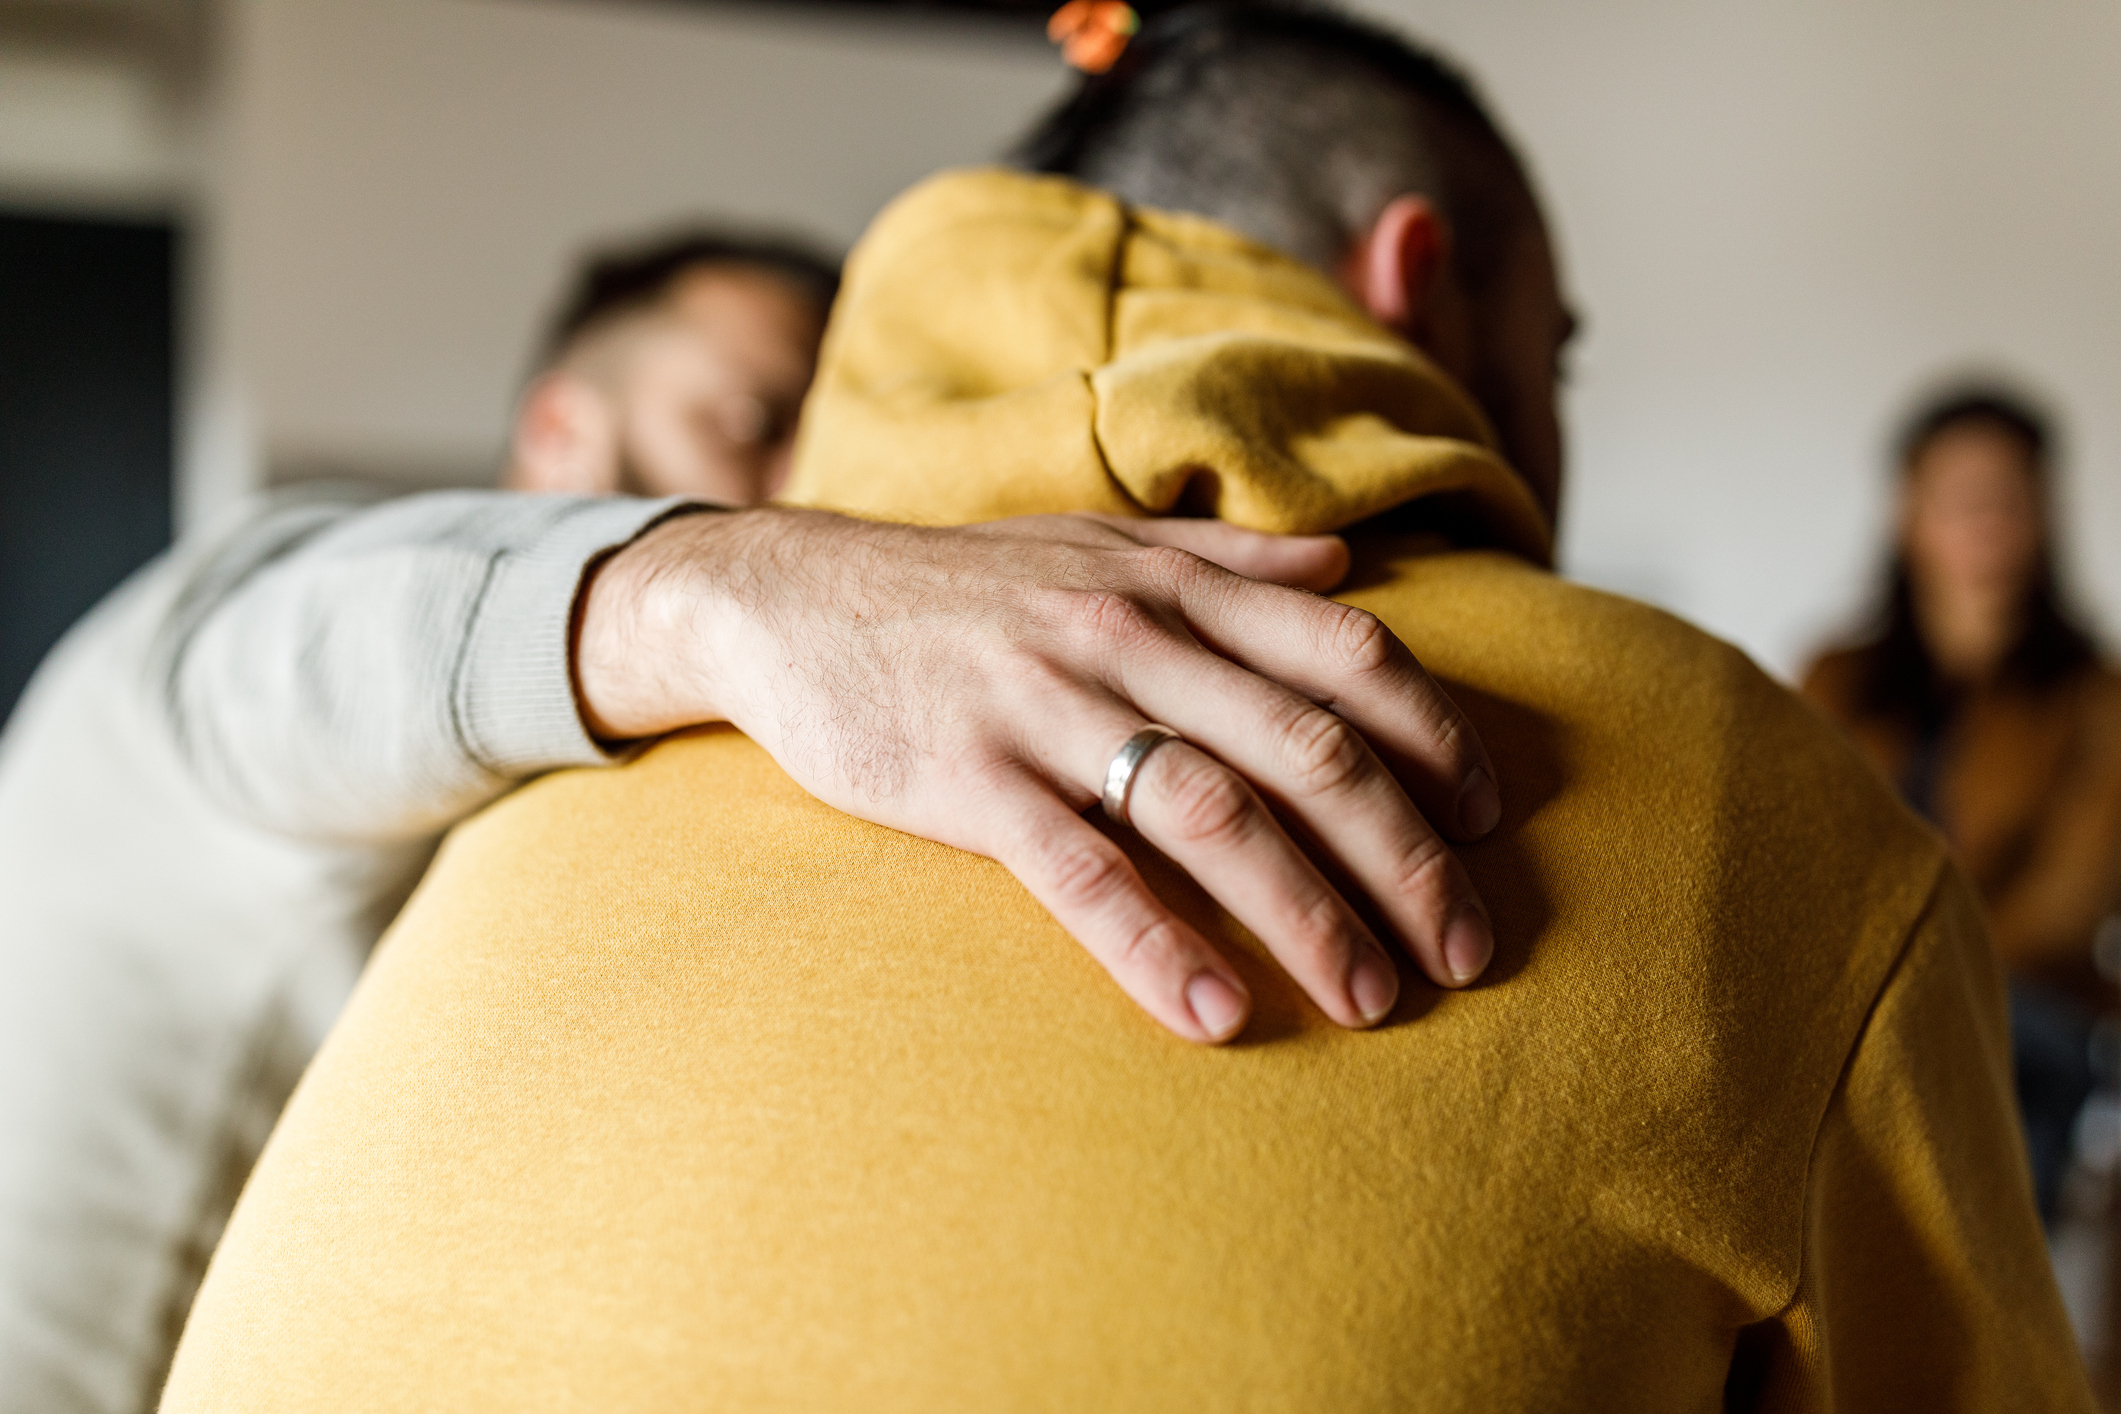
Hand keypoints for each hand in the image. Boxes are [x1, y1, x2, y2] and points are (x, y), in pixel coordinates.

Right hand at [575, 507, 1499, 1043]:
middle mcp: (1130, 640)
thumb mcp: (1099, 548)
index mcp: (1175, 588)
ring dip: (1310, 915)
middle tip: (1469, 951)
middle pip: (1308, 750)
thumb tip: (1345, 566)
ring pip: (1215, 815)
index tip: (1488, 821)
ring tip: (1372, 1001)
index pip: (1347, 655)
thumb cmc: (962, 586)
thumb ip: (1230, 563)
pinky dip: (1153, 943)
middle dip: (1407, 857)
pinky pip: (1081, 870)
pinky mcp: (970, 779)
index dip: (1435, 739)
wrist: (790, 594)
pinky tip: (1211, 1014)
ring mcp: (1049, 708)